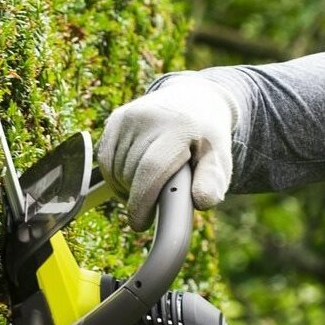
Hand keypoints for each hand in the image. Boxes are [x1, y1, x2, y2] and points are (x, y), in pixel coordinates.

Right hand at [101, 74, 236, 229]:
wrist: (193, 101)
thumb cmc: (206, 138)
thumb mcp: (219, 158)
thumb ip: (213, 182)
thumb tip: (201, 202)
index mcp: (178, 126)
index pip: (151, 169)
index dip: (141, 201)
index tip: (140, 223)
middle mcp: (148, 117)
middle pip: (131, 173)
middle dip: (139, 196)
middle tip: (157, 201)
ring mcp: (128, 116)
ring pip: (115, 170)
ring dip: (127, 187)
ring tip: (150, 185)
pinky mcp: (115, 119)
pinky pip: (105, 161)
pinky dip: (116, 176)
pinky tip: (134, 175)